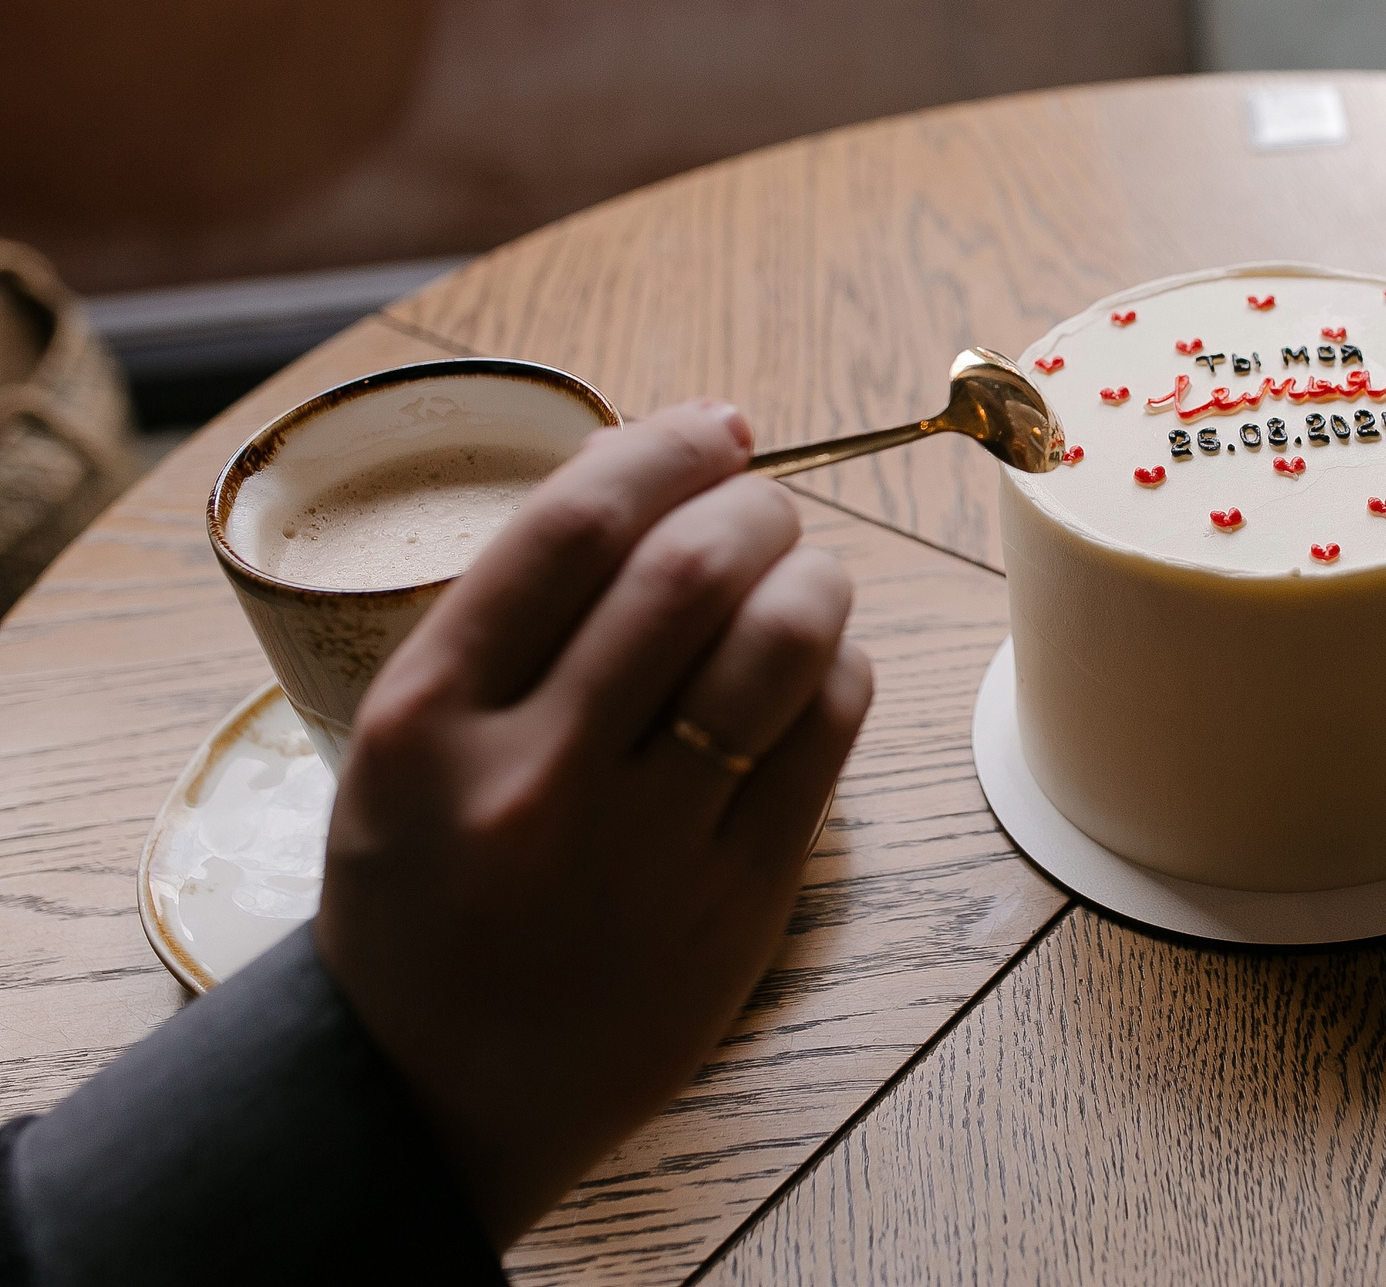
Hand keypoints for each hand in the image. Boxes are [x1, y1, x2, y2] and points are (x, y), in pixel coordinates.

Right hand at [313, 400, 874, 1244]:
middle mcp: (535, 780)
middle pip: (693, 569)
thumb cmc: (428, 887)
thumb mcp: (409, 743)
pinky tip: (817, 667)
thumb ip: (517, 618)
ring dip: (817, 575)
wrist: (436, 1089)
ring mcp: (646, 850)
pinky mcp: (740, 902)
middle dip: (754, 506)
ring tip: (803, 575)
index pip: (571, 528)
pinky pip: (830, 731)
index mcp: (429, 722)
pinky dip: (842, 665)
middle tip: (760, 508)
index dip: (664, 449)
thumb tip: (678, 469)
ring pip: (785, 643)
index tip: (711, 429)